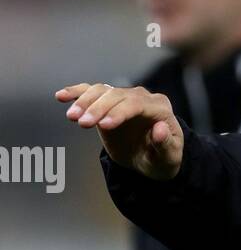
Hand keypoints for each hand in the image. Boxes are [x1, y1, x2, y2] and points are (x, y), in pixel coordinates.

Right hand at [55, 82, 183, 178]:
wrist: (153, 158)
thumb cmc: (163, 159)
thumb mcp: (169, 159)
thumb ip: (166, 144)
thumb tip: (159, 129)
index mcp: (160, 108)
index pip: (137, 104)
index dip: (119, 112)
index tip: (103, 126)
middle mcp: (142, 97)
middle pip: (117, 96)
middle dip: (98, 108)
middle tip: (81, 123)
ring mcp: (124, 97)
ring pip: (102, 91)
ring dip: (85, 101)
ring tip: (72, 117)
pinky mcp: (108, 102)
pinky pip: (92, 91)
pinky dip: (76, 92)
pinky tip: (61, 96)